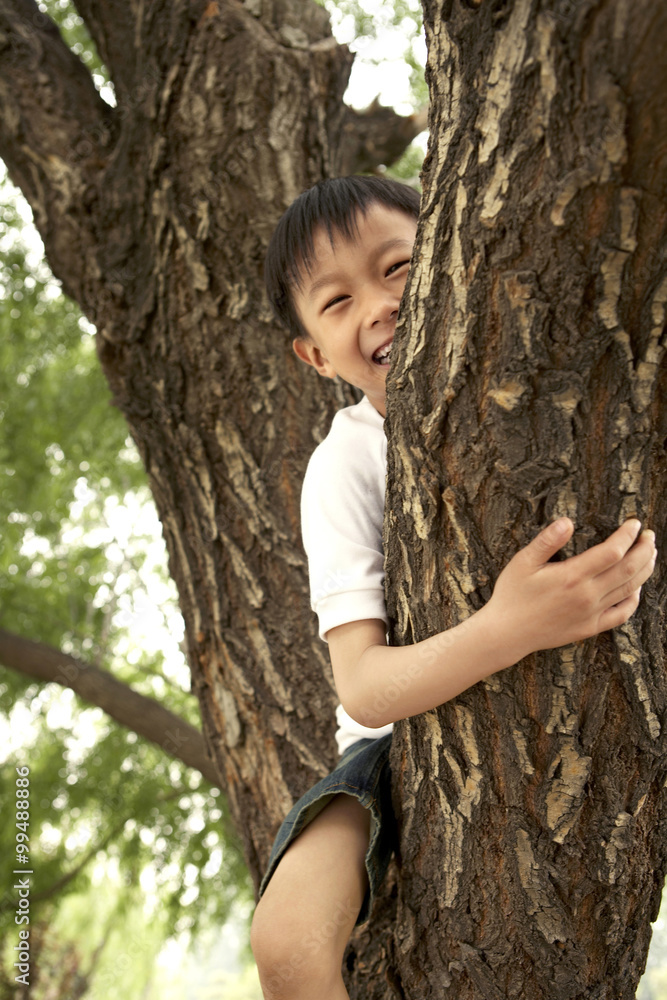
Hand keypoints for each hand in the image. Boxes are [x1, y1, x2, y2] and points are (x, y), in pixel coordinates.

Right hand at [485, 517, 656, 664]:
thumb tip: (567, 522)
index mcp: (572, 576)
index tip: (634, 523)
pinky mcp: (590, 627)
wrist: (507, 633)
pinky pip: (622, 614)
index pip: (613, 551)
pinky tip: (636, 588)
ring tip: (650, 555)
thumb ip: (547, 541)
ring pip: (629, 589)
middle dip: (644, 549)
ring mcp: (591, 614)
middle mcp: (587, 595)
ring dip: (645, 570)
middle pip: (628, 569)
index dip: (628, 535)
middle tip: (650, 536)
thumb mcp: (523, 562)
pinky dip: (634, 599)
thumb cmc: (512, 594)